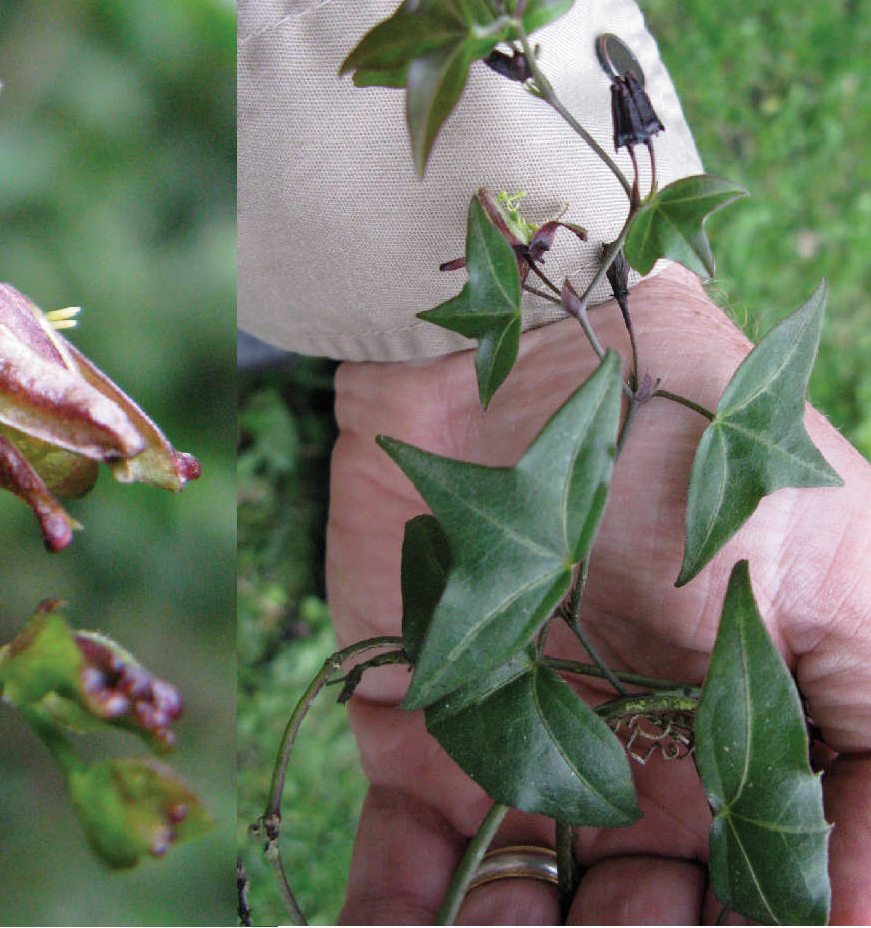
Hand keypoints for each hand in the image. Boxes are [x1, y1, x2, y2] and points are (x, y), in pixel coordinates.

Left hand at [327, 265, 870, 922]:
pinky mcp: (419, 736)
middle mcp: (645, 779)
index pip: (764, 896)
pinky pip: (409, 863)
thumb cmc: (712, 464)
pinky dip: (402, 921)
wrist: (529, 355)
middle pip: (645, 919)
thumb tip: (855, 912)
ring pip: (530, 910)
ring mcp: (528, 762)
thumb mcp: (850, 598)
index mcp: (756, 759)